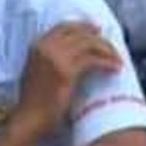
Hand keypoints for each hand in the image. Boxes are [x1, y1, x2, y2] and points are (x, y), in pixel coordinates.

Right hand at [5, 23, 122, 145]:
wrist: (28, 119)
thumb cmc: (34, 101)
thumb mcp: (39, 71)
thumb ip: (53, 57)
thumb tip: (79, 53)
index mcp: (37, 45)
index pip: (65, 26)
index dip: (84, 26)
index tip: (98, 30)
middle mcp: (45, 47)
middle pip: (81, 33)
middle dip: (101, 40)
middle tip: (113, 49)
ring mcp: (55, 57)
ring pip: (90, 44)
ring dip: (108, 51)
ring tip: (118, 61)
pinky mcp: (66, 72)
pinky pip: (94, 61)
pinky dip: (108, 63)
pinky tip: (115, 69)